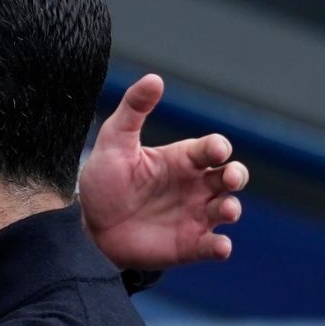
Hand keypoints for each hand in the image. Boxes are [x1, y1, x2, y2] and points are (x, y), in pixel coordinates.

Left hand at [80, 74, 245, 270]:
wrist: (88, 228)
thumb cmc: (104, 183)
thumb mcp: (113, 142)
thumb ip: (133, 110)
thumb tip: (154, 78)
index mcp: (182, 159)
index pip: (210, 149)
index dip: (217, 148)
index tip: (214, 151)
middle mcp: (194, 186)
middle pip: (230, 176)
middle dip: (236, 175)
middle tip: (230, 177)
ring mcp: (195, 215)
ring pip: (227, 209)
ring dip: (232, 208)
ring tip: (226, 210)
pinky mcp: (189, 245)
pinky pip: (213, 246)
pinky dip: (221, 247)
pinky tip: (220, 247)